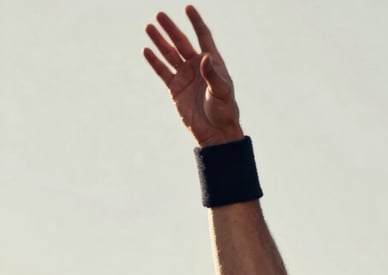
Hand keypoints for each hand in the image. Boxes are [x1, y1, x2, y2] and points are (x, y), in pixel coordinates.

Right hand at [144, 5, 242, 146]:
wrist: (216, 133)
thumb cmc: (224, 111)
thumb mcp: (222, 91)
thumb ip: (212, 74)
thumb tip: (203, 57)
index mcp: (212, 63)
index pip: (203, 37)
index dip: (196, 22)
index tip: (188, 8)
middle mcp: (197, 67)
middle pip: (182, 42)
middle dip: (171, 29)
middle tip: (159, 15)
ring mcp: (185, 77)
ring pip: (169, 54)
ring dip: (159, 41)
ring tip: (149, 27)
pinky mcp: (176, 89)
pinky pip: (163, 71)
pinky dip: (154, 61)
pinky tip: (146, 50)